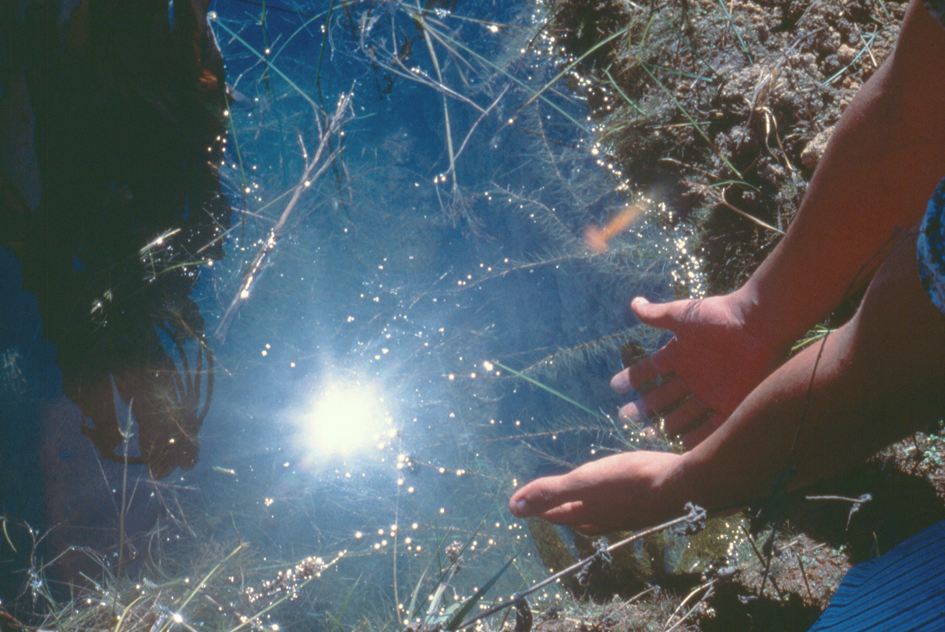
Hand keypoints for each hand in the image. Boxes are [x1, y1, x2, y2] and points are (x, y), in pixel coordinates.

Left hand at [508, 451, 684, 533]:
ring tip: (586, 503)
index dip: (543, 510)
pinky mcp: (652, 504)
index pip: (559, 514)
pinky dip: (617, 501)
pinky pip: (627, 505)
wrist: (684, 486)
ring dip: (591, 509)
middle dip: (565, 513)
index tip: (530, 508)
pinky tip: (625, 492)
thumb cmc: (632, 481)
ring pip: (605, 514)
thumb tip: (514, 508)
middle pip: (581, 518)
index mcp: (590, 512)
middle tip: (554, 508)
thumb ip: (550, 492)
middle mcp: (610, 517)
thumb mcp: (585, 481)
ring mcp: (632, 513)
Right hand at [613, 294, 781, 446]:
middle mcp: (695, 375)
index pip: (652, 369)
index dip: (634, 377)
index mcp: (681, 354)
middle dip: (645, 407)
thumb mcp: (681, 315)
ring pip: (685, 413)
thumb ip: (655, 314)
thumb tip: (634, 303)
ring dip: (667, 424)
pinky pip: (711, 425)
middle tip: (626, 417)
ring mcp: (712, 391)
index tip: (615, 387)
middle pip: (665, 395)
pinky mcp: (731, 403)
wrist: (759, 323)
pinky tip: (680, 444)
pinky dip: (696, 436)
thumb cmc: (719, 316)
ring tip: (648, 434)